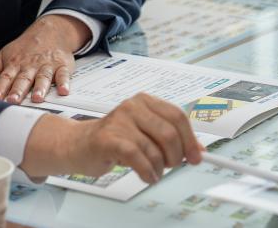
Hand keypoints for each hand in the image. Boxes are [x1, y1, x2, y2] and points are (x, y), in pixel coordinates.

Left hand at [0, 14, 89, 103]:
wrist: (50, 30)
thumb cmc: (25, 48)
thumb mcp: (5, 56)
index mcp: (15, 64)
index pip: (5, 77)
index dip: (0, 88)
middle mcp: (30, 66)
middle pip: (23, 79)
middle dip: (18, 90)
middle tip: (13, 101)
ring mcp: (46, 65)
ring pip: (43, 77)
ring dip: (40, 87)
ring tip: (37, 98)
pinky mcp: (62, 65)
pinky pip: (63, 74)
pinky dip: (64, 82)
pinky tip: (64, 91)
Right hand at [20, 93, 203, 183]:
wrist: (78, 144)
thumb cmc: (114, 139)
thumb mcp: (145, 133)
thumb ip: (171, 138)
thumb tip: (199, 150)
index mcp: (145, 100)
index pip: (177, 116)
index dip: (190, 139)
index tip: (196, 156)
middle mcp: (133, 106)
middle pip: (169, 133)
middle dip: (176, 156)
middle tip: (171, 166)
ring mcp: (120, 121)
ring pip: (155, 150)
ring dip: (159, 169)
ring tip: (153, 173)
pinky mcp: (109, 138)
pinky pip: (139, 158)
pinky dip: (148, 172)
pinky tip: (146, 176)